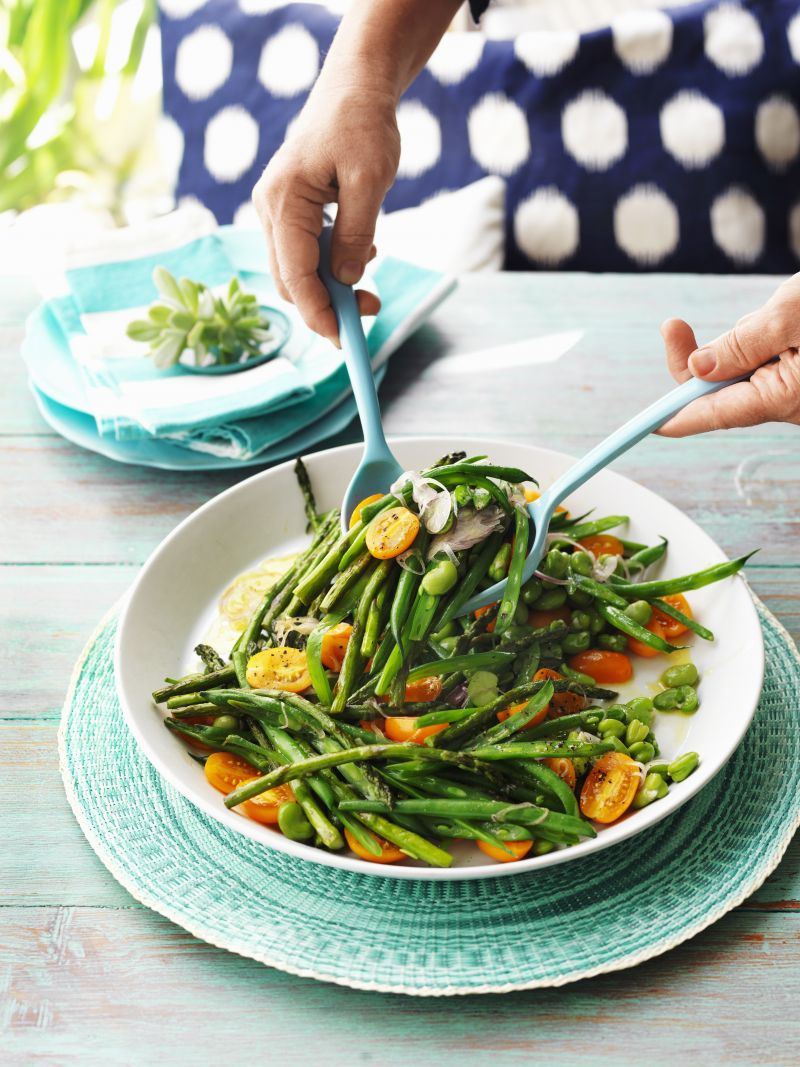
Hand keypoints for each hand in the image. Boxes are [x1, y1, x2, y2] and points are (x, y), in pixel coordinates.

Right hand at [252, 81, 399, 342]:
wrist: (355, 88)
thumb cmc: (362, 125)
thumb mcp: (369, 181)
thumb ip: (355, 234)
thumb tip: (347, 281)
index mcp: (283, 200)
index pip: (294, 274)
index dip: (317, 312)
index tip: (342, 338)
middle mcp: (271, 209)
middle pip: (291, 279)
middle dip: (327, 305)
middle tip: (370, 312)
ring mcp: (278, 212)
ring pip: (298, 271)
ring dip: (332, 288)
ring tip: (371, 287)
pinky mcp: (291, 212)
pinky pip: (307, 254)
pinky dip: (332, 267)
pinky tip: (362, 254)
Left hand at [658, 274, 799, 435]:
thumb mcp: (788, 317)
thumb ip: (740, 345)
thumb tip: (696, 369)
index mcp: (782, 396)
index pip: (714, 413)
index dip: (676, 417)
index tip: (647, 423)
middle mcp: (787, 401)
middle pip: (721, 390)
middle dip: (704, 356)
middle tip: (672, 325)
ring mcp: (794, 388)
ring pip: (742, 369)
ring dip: (742, 340)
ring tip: (779, 313)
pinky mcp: (798, 373)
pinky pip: (763, 359)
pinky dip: (760, 338)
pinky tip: (786, 316)